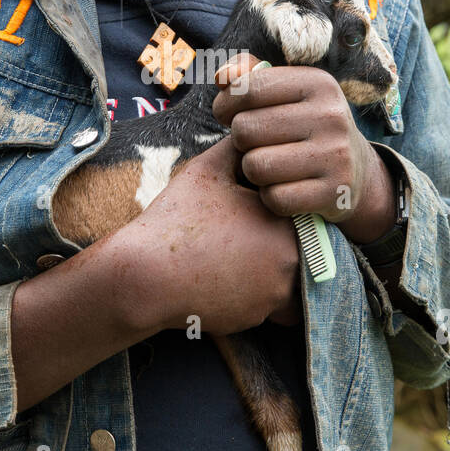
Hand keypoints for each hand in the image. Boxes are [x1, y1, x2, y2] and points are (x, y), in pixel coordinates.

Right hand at [120, 134, 302, 334]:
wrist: (147, 275)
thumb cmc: (178, 219)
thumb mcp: (207, 170)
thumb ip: (237, 148)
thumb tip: (248, 131)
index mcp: (284, 222)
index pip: (302, 214)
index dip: (280, 211)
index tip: (256, 211)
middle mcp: (290, 261)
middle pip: (301, 250)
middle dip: (279, 244)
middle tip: (243, 237)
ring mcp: (275, 294)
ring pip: (288, 280)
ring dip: (270, 273)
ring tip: (234, 259)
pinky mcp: (257, 318)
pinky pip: (268, 306)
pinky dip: (252, 295)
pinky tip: (223, 280)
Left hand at [211, 53, 396, 242]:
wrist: (356, 171)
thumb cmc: (305, 124)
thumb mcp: (287, 91)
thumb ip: (248, 75)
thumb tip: (221, 76)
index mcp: (318, 83)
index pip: (247, 89)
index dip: (225, 105)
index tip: (229, 116)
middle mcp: (331, 115)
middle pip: (245, 129)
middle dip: (240, 141)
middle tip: (257, 145)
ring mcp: (336, 155)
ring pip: (255, 167)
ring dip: (253, 171)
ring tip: (270, 166)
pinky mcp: (334, 192)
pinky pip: (274, 198)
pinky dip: (271, 197)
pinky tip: (284, 188)